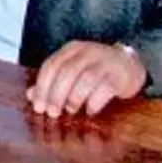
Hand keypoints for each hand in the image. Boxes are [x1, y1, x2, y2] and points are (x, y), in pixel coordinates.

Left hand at [27, 41, 147, 117]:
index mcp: (72, 49)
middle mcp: (87, 52)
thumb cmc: (96, 69)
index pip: (51, 65)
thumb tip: (31, 96)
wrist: (130, 63)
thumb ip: (53, 80)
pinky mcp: (119, 75)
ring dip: (75, 98)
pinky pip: (105, 88)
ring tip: (71, 111)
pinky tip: (90, 110)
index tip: (38, 106)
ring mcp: (105, 62)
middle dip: (56, 95)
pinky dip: (94, 101)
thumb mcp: (73, 70)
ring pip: (86, 79)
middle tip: (52, 113)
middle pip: (67, 72)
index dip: (42, 87)